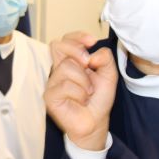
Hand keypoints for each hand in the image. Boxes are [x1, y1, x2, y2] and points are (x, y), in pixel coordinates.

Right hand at [45, 31, 117, 149]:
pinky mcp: (49, 96)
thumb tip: (92, 54)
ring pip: (66, 67)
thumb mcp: (109, 74)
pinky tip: (81, 101)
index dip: (76, 37)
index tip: (91, 41)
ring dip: (84, 80)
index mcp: (70, 62)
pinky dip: (79, 93)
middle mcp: (58, 69)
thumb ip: (105, 58)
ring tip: (88, 92)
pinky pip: (65, 85)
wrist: (96, 122)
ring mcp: (52, 83)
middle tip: (89, 64)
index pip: (65, 40)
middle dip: (76, 51)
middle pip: (57, 46)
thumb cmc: (98, 99)